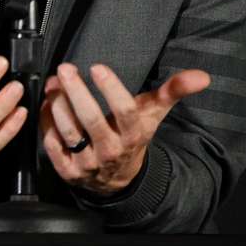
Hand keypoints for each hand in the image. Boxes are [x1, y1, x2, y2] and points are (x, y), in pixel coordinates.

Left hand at [41, 63, 209, 194]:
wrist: (118, 179)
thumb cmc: (132, 136)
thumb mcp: (152, 114)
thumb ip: (172, 92)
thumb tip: (201, 76)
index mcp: (134, 135)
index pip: (125, 112)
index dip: (111, 89)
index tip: (97, 67)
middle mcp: (111, 151)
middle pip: (92, 120)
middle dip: (76, 92)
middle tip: (65, 69)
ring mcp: (88, 163)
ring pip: (68, 132)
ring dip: (57, 105)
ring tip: (52, 84)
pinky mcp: (68, 171)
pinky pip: (52, 146)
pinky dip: (45, 124)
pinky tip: (44, 105)